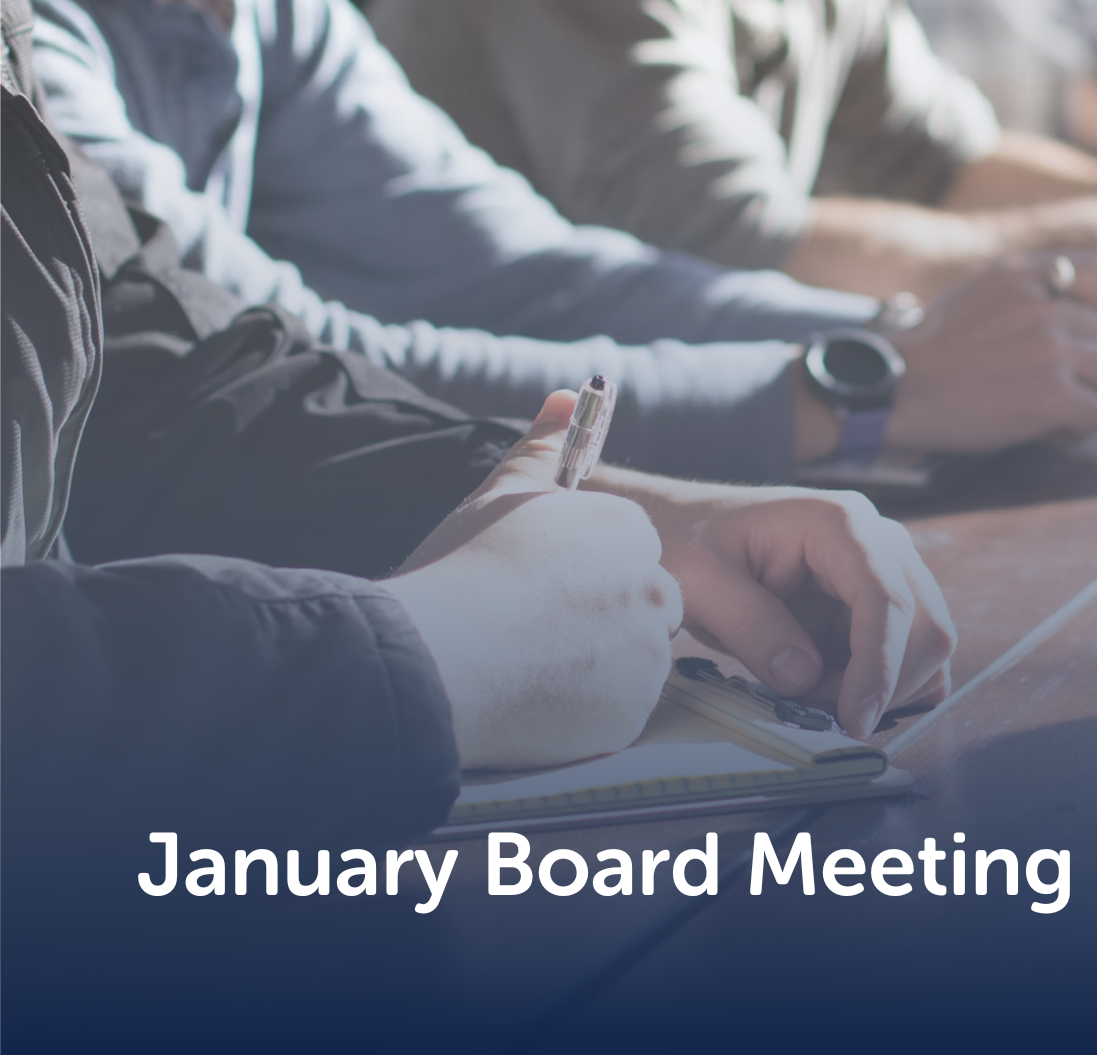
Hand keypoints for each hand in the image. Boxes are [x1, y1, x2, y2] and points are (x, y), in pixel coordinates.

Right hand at [386, 392, 682, 769]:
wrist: (432, 658)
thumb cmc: (460, 570)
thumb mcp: (501, 495)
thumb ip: (544, 446)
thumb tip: (570, 396)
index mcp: (628, 531)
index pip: (633, 550)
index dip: (589, 570)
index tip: (546, 586)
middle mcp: (651, 588)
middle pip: (646, 604)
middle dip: (606, 616)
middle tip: (539, 628)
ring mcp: (646, 656)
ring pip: (635, 660)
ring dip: (599, 664)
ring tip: (530, 662)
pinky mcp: (631, 714)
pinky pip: (618, 710)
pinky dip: (587, 708)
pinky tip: (536, 696)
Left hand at [590, 475, 954, 737]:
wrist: (682, 530)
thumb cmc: (688, 542)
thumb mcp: (702, 581)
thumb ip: (752, 627)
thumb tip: (804, 678)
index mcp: (840, 523)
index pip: (887, 599)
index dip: (879, 666)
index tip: (853, 720)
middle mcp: (878, 542)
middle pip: (926, 625)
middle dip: (884, 684)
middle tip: (820, 715)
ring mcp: (883, 573)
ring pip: (924, 646)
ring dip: (880, 688)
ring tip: (811, 697)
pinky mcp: (874, 605)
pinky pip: (903, 657)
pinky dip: (877, 686)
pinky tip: (827, 691)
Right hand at [885, 251, 1096, 452]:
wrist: (895, 389)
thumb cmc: (932, 350)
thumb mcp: (977, 290)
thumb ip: (1027, 288)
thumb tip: (1082, 307)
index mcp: (1024, 274)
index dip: (1096, 304)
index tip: (1074, 331)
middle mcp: (1045, 305)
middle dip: (1095, 361)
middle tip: (1062, 384)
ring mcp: (1052, 349)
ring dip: (1093, 395)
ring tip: (1056, 408)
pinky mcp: (1052, 394)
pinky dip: (1078, 427)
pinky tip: (1047, 429)